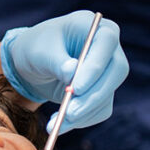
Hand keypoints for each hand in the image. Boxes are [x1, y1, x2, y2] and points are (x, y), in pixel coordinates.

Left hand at [0, 10, 127, 132]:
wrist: (34, 62)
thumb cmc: (36, 47)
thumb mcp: (39, 51)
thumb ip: (55, 61)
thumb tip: (72, 72)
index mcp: (92, 25)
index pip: (106, 42)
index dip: (95, 66)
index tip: (76, 88)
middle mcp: (107, 47)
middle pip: (116, 72)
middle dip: (92, 96)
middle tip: (70, 113)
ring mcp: (109, 70)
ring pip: (108, 94)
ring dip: (84, 113)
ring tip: (56, 124)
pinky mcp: (104, 90)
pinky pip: (101, 108)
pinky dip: (82, 119)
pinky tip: (61, 124)